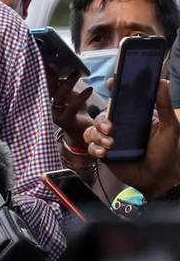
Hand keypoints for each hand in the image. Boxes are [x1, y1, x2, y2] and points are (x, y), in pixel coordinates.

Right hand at [47, 68, 93, 149]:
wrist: (81, 132)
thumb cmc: (75, 110)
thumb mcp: (69, 94)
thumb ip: (64, 84)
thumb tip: (65, 67)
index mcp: (49, 98)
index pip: (45, 83)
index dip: (45, 73)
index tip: (48, 62)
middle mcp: (48, 106)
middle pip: (48, 88)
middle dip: (50, 76)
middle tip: (55, 64)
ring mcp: (56, 114)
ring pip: (59, 96)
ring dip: (68, 83)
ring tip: (77, 73)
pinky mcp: (66, 120)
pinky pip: (72, 107)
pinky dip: (81, 97)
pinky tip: (89, 89)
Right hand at [83, 79, 179, 198]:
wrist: (159, 177)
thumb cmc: (166, 151)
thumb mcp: (169, 127)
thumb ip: (165, 106)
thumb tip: (162, 83)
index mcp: (133, 116)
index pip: (119, 99)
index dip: (113, 89)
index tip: (111, 83)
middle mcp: (119, 125)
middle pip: (102, 115)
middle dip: (101, 119)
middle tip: (110, 127)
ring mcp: (110, 139)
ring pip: (93, 130)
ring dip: (98, 135)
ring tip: (110, 144)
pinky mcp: (105, 154)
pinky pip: (91, 147)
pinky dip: (94, 148)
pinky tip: (103, 153)